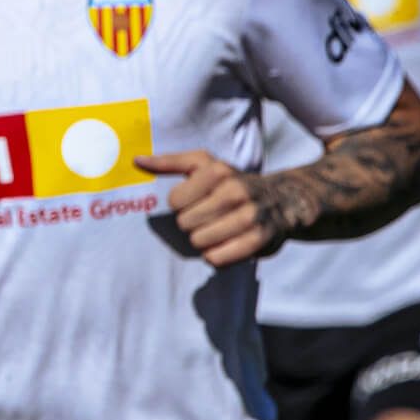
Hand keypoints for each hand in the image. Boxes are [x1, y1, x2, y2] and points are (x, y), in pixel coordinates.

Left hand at [135, 149, 285, 266]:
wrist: (282, 199)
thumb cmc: (230, 182)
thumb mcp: (202, 164)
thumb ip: (168, 162)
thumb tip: (136, 161)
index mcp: (217, 170)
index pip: (174, 201)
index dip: (180, 204)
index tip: (194, 200)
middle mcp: (235, 191)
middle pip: (185, 223)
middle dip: (190, 223)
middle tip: (206, 216)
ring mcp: (250, 216)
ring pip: (199, 242)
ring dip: (202, 240)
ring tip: (216, 229)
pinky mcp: (260, 240)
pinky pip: (217, 258)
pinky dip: (215, 255)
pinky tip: (225, 243)